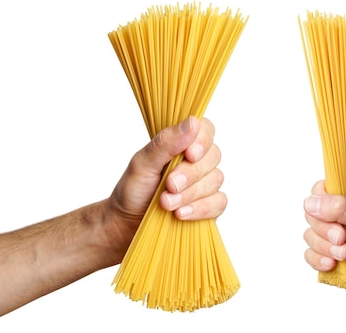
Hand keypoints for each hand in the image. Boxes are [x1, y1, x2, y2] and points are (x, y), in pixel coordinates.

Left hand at [105, 116, 226, 259]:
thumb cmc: (134, 190)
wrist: (127, 224)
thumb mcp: (142, 163)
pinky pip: (218, 203)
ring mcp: (205, 183)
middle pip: (213, 156)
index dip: (203, 140)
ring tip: (166, 203)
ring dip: (190, 194)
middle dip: (190, 173)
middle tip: (169, 185)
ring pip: (215, 180)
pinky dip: (200, 209)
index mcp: (182, 143)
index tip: (189, 154)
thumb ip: (166, 143)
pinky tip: (180, 214)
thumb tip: (192, 122)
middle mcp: (198, 160)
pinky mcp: (209, 205)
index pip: (206, 129)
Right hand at [302, 180, 345, 296]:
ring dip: (326, 248)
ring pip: (309, 237)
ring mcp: (328, 237)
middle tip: (344, 237)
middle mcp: (334, 217)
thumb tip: (311, 204)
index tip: (333, 214)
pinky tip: (334, 264)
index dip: (320, 202)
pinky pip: (309, 256)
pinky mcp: (325, 256)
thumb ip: (341, 208)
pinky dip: (320, 261)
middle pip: (310, 216)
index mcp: (345, 200)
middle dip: (326, 231)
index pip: (319, 191)